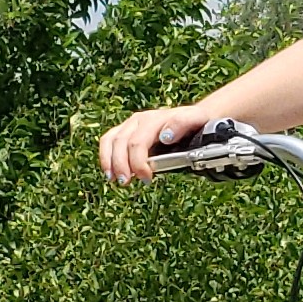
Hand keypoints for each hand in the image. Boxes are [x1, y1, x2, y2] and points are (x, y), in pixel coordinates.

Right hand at [98, 103, 218, 183]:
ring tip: (115, 179)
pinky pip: (108, 141)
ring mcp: (131, 125)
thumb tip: (165, 136)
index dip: (139, 162)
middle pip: (122, 142)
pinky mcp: (125, 131)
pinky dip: (105, 157)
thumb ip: (182, 124)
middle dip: (122, 165)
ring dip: (110, 161)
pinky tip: (110, 173)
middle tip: (127, 182)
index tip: (148, 178)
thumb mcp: (196, 120)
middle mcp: (140, 120)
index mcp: (155, 119)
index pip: (138, 142)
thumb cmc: (196, 123)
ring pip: (111, 140)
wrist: (193, 119)